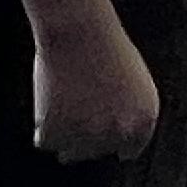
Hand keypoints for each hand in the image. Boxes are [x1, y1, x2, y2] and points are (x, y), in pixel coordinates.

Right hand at [32, 12, 160, 161]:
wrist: (79, 32)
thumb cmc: (106, 49)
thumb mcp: (136, 83)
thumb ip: (129, 114)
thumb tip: (116, 137)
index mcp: (144, 120)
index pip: (129, 149)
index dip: (113, 139)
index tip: (100, 133)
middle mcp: (118, 133)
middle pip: (95, 152)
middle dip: (85, 137)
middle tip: (75, 110)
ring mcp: (86, 137)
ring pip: (69, 154)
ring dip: (64, 136)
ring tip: (62, 104)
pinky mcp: (55, 134)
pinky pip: (44, 141)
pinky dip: (42, 126)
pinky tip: (49, 101)